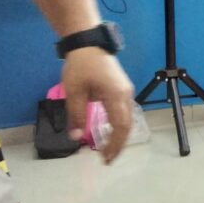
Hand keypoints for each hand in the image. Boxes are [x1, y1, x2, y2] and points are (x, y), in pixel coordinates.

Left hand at [61, 47, 133, 163]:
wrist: (89, 44)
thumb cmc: (81, 66)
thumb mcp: (74, 92)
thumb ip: (76, 115)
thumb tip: (76, 137)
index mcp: (116, 96)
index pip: (120, 127)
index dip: (114, 144)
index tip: (104, 158)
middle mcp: (126, 95)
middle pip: (128, 125)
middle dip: (119, 144)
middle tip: (107, 158)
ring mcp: (126, 91)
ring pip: (128, 119)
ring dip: (119, 135)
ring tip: (108, 148)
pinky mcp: (122, 89)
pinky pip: (125, 112)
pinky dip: (119, 125)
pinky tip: (110, 131)